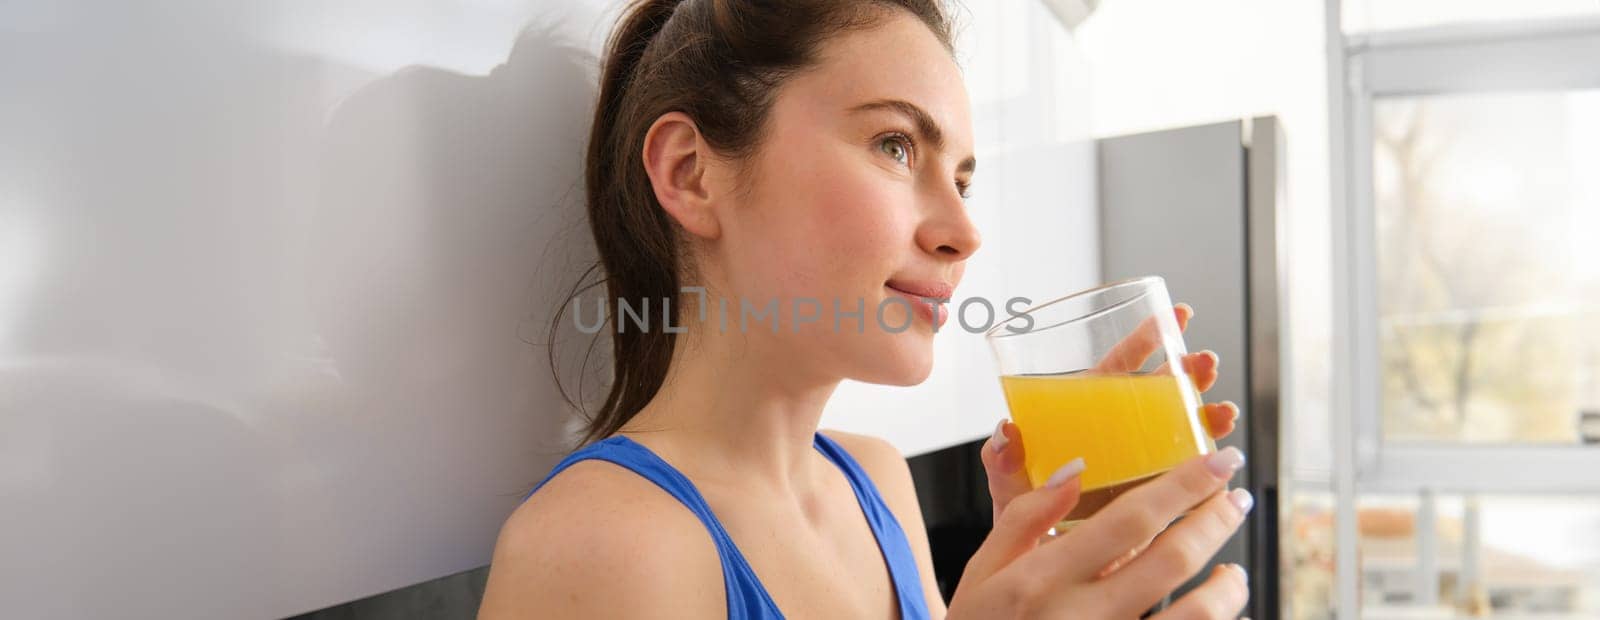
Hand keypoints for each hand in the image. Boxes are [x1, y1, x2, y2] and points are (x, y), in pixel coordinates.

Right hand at [947, 449, 1253, 618]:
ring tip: (1233, 569)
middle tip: (1236, 495)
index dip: (1183, 486)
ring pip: (1194, 616)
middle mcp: (1081, 615)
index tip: (1217, 461)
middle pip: (1172, 560)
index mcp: (1042, 578)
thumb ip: (1023, 517)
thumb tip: (1075, 469)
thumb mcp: (982, 570)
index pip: (1129, 520)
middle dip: (1215, 520)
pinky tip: (1218, 605)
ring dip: (1226, 586)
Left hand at [982, 303, 1237, 523]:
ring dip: (1208, 416)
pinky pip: (1195, 481)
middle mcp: (1121, 439)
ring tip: (1223, 412)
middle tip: (1206, 363)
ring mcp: (1146, 469)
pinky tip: (1225, 469)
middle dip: (1188, 373)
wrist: (1042, 580)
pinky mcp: (1162, 505)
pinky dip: (1213, 472)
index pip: (1116, 369)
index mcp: (1085, 420)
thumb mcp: (1010, 491)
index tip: (1177, 315)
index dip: (1145, 341)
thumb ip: (1002, 463)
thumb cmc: (1024, 525)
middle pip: (1160, 394)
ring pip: (1184, 432)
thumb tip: (1006, 432)